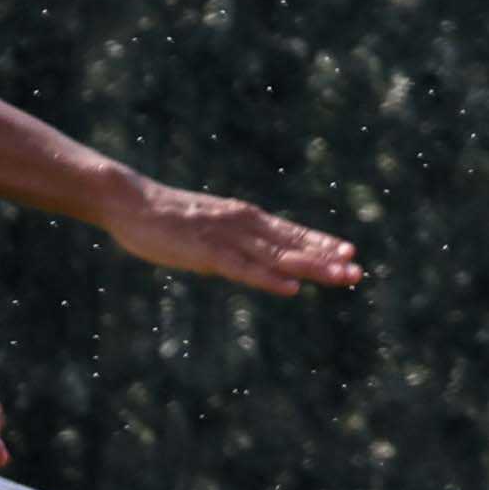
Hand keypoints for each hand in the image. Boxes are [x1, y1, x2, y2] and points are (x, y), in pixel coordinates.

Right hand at [102, 174, 365, 297]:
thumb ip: (232, 243)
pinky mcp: (207, 252)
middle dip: (327, 259)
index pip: (291, 233)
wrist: (131, 201)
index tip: (350, 252)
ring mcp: (227, 237)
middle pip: (292, 245)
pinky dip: (270, 279)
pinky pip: (244, 269)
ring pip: (277, 257)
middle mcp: (243, 224)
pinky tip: (291, 288)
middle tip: (358, 270)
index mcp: (244, 218)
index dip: (321, 243)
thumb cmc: (166, 218)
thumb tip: (245, 259)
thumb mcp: (208, 229)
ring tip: (341, 277)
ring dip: (311, 268)